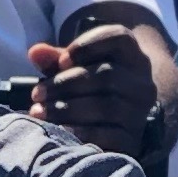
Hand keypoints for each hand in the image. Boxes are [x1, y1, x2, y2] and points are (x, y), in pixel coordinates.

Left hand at [30, 22, 156, 158]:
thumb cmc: (91, 86)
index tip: (61, 61)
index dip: (88, 45)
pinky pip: (109, 136)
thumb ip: (57, 59)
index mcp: (132, 55)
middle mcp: (142, 82)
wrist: (119, 122)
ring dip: (67, 109)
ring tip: (40, 112)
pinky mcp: (133, 139)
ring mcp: (140, 113)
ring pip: (106, 106)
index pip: (119, 38)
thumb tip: (35, 53)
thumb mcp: (76, 68)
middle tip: (37, 93)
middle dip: (66, 83)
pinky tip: (60, 131)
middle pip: (107, 75)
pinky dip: (81, 132)